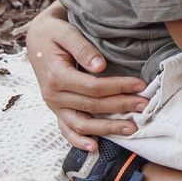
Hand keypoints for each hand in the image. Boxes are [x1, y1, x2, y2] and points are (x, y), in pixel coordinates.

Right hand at [23, 5, 147, 151]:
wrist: (36, 38)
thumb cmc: (54, 33)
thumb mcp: (66, 33)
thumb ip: (83, 48)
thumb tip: (100, 67)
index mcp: (56, 76)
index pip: (93, 87)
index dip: (118, 87)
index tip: (140, 84)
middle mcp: (53, 95)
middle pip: (92, 106)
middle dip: (121, 106)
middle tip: (145, 105)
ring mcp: (54, 106)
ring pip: (82, 124)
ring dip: (107, 129)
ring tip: (131, 129)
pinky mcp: (56, 110)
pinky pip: (66, 130)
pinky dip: (79, 141)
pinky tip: (94, 148)